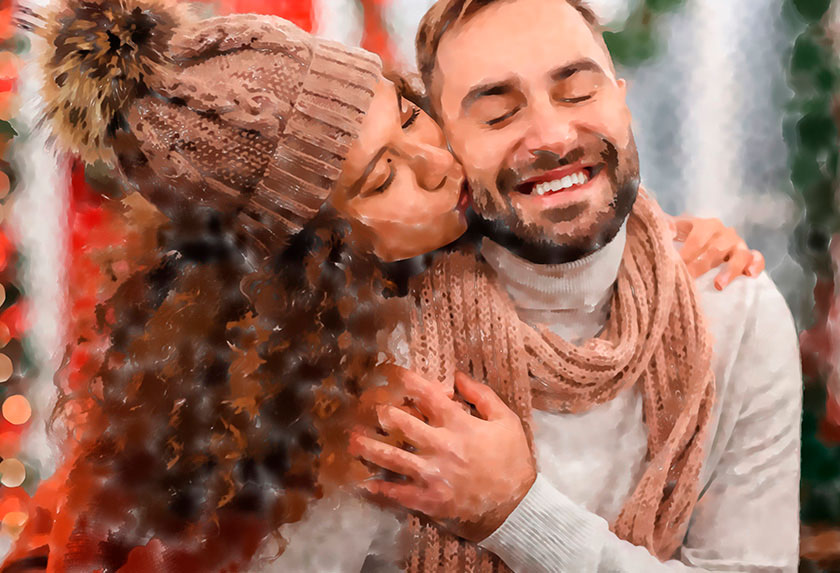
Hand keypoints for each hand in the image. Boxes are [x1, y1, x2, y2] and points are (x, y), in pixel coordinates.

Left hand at [348, 366, 535, 541]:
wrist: (517, 506)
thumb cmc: (512, 459)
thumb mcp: (507, 420)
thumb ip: (483, 395)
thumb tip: (458, 376)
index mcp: (458, 424)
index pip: (426, 394)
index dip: (404, 380)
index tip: (388, 372)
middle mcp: (440, 446)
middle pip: (400, 423)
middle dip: (379, 412)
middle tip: (362, 405)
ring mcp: (431, 474)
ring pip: (391, 458)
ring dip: (368, 447)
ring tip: (350, 440)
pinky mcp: (428, 500)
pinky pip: (398, 493)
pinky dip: (380, 489)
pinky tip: (365, 483)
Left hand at [670, 216, 764, 289]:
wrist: (704, 237)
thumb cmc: (686, 234)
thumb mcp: (676, 228)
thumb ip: (668, 226)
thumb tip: (666, 229)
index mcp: (706, 225)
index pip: (697, 239)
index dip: (687, 253)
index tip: (675, 265)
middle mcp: (725, 233)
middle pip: (716, 250)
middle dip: (701, 266)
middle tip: (689, 279)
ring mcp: (738, 244)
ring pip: (739, 256)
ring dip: (729, 271)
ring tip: (718, 285)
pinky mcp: (748, 255)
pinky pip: (757, 259)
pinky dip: (756, 265)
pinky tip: (750, 275)